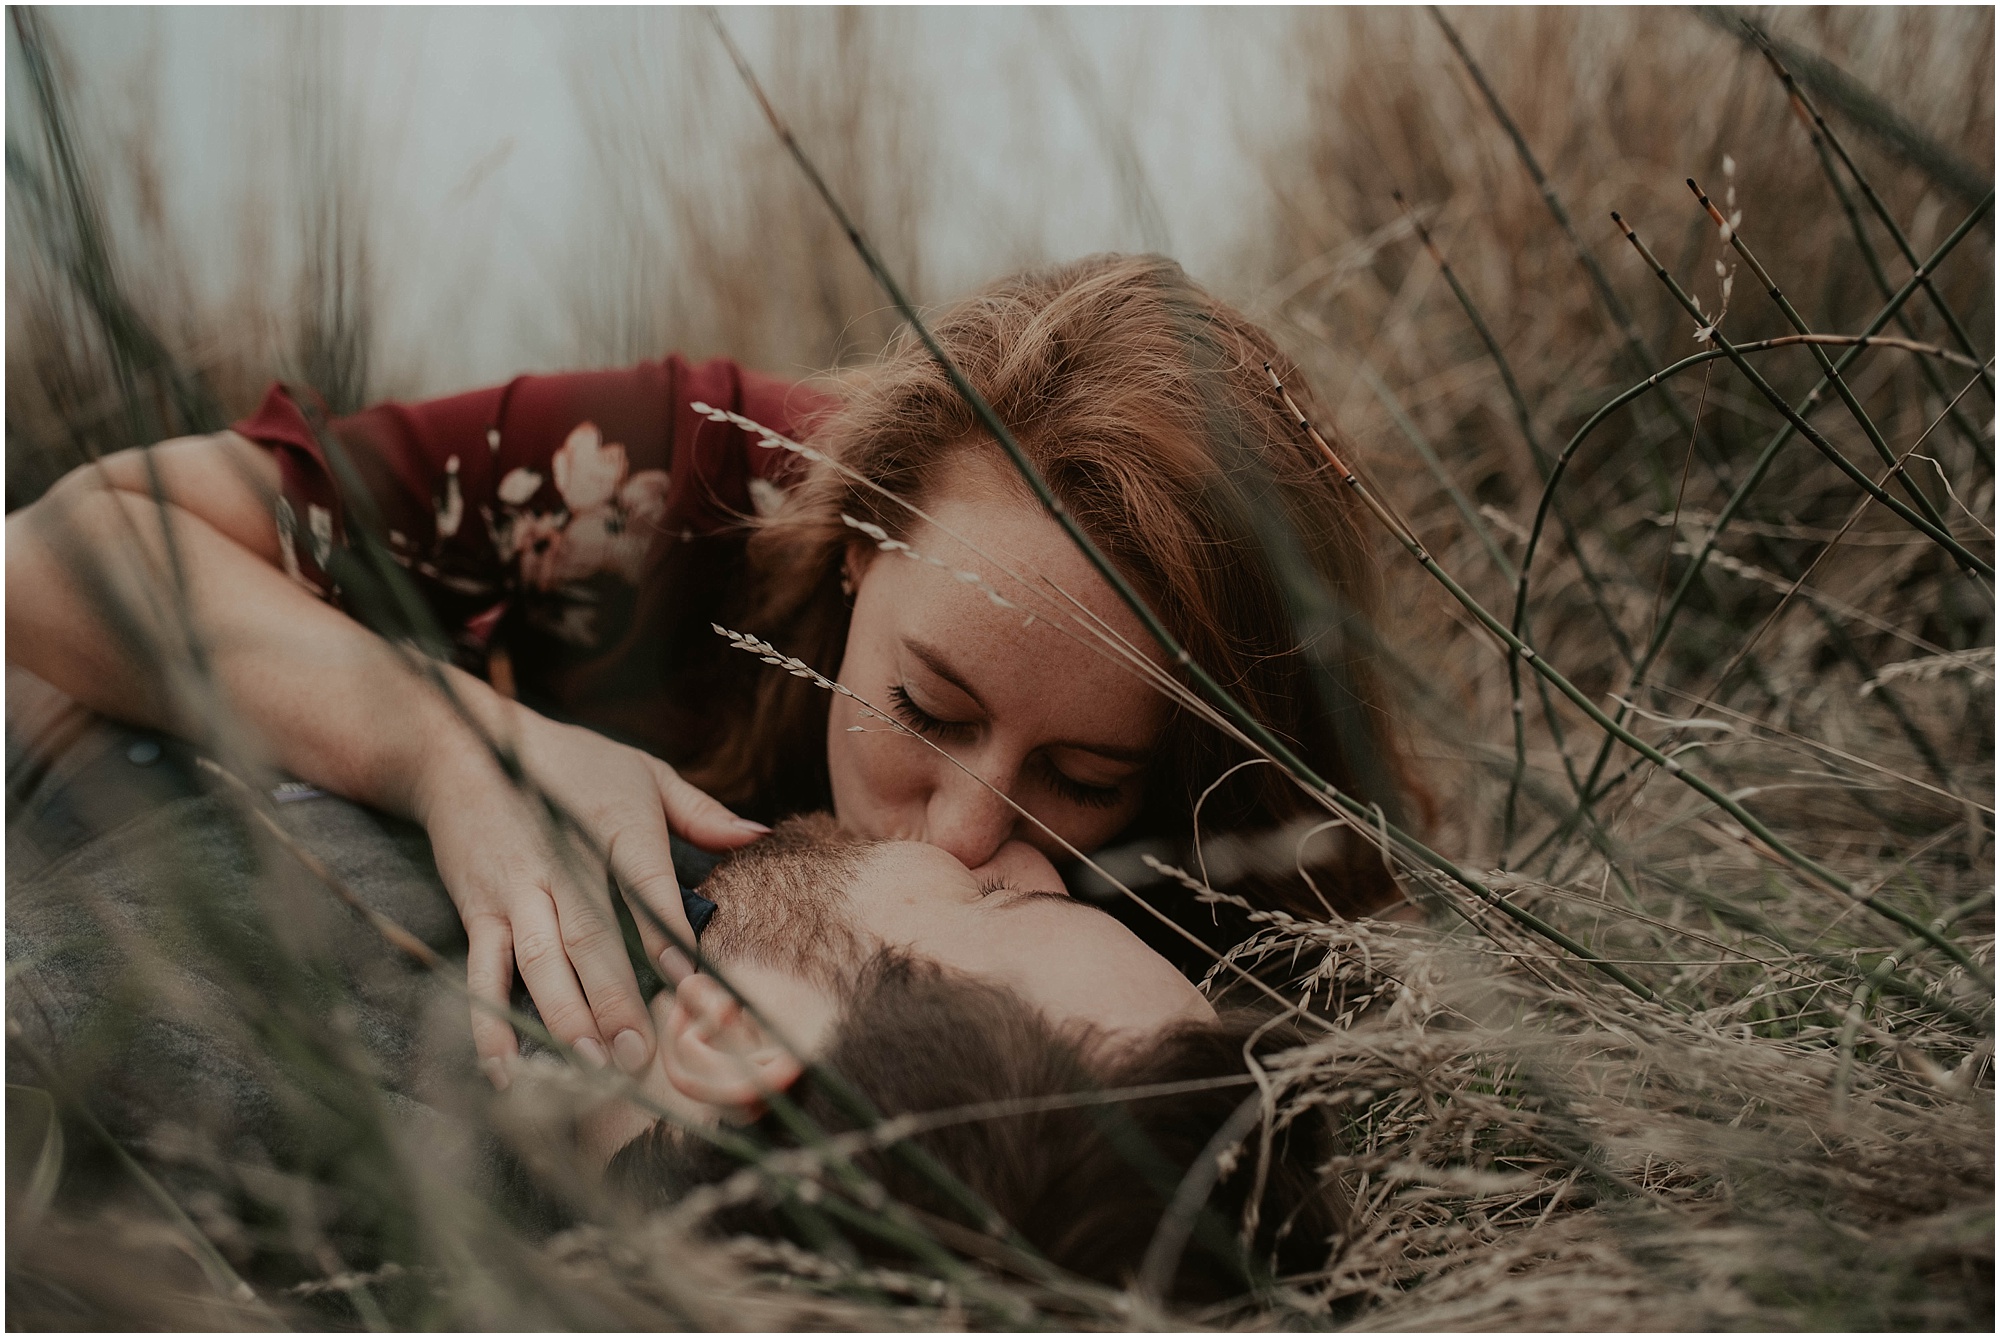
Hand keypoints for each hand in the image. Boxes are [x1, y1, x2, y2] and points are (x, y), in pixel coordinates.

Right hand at [415, 704, 766, 1085]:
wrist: (465, 748)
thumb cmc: (570, 762)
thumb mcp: (642, 770)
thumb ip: (701, 811)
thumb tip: (759, 836)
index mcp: (612, 826)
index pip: (645, 886)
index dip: (667, 935)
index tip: (694, 985)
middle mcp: (562, 863)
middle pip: (590, 939)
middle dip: (615, 1001)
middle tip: (641, 1055)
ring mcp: (516, 891)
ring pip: (540, 962)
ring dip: (564, 1018)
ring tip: (592, 1065)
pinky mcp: (478, 910)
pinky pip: (483, 973)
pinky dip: (490, 1023)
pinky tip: (506, 1070)